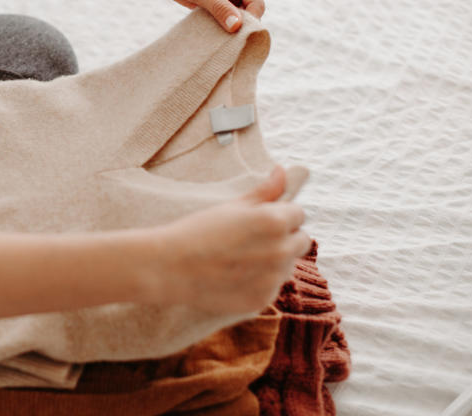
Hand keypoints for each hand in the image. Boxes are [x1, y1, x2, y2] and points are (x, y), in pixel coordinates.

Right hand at [146, 166, 310, 312]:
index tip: (259, 219)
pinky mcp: (262, 300)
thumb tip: (283, 171)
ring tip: (240, 257)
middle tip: (252, 238)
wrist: (170, 267)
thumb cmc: (198, 230)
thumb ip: (264, 191)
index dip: (281, 214)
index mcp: (275, 221)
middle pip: (301, 241)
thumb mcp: (232, 206)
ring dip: (274, 260)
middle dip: (285, 237)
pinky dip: (260, 281)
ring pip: (288, 265)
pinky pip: (273, 286)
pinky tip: (235, 275)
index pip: (299, 214)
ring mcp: (273, 279)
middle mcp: (281, 251)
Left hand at [147, 0, 264, 32]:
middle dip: (239, 28)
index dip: (249, 22)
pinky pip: (223, 22)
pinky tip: (209, 38)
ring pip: (236, 21)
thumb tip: (236, 27)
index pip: (257, 4)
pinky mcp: (216, 5)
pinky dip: (218, 30)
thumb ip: (220, 8)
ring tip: (215, 40)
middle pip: (249, 15)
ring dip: (227, 31)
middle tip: (225, 43)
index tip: (235, 36)